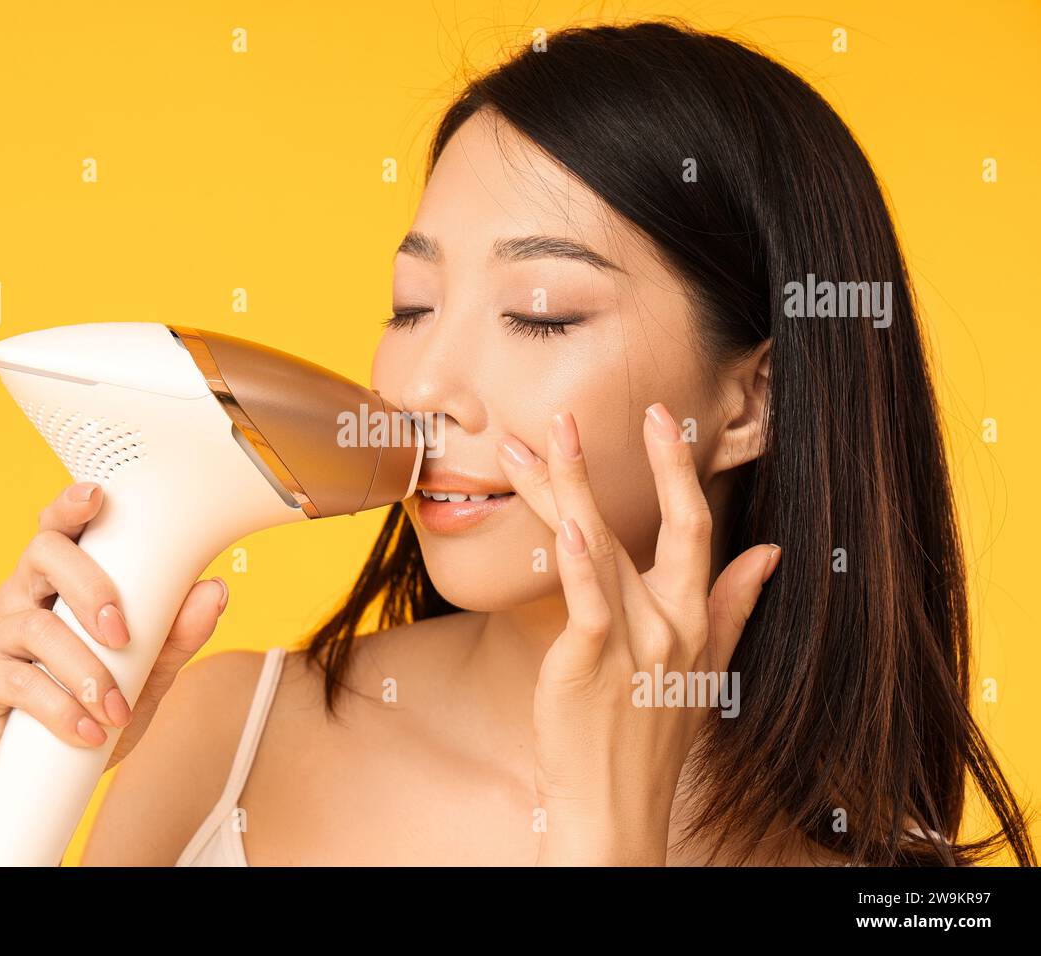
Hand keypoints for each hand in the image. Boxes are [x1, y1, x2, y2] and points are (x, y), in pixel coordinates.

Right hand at [0, 481, 228, 785]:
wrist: (49, 777)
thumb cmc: (95, 705)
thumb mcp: (148, 671)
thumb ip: (178, 633)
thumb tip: (215, 591)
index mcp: (58, 579)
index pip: (59, 528)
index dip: (70, 506)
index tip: (95, 495)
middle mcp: (20, 594)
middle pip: (43, 556)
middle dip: (90, 589)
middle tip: (123, 634)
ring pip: (36, 629)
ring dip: (85, 670)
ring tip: (116, 709)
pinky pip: (17, 682)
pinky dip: (60, 708)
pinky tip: (87, 732)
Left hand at [496, 403, 780, 864]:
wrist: (617, 807)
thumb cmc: (653, 736)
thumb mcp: (708, 668)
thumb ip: (735, 605)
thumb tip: (769, 553)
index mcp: (695, 617)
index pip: (694, 525)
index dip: (677, 468)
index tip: (660, 418)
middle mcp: (670, 623)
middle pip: (642, 524)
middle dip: (612, 462)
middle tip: (570, 411)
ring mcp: (633, 642)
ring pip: (600, 548)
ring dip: (566, 489)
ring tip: (535, 442)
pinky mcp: (591, 663)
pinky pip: (587, 604)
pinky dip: (577, 563)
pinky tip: (565, 525)